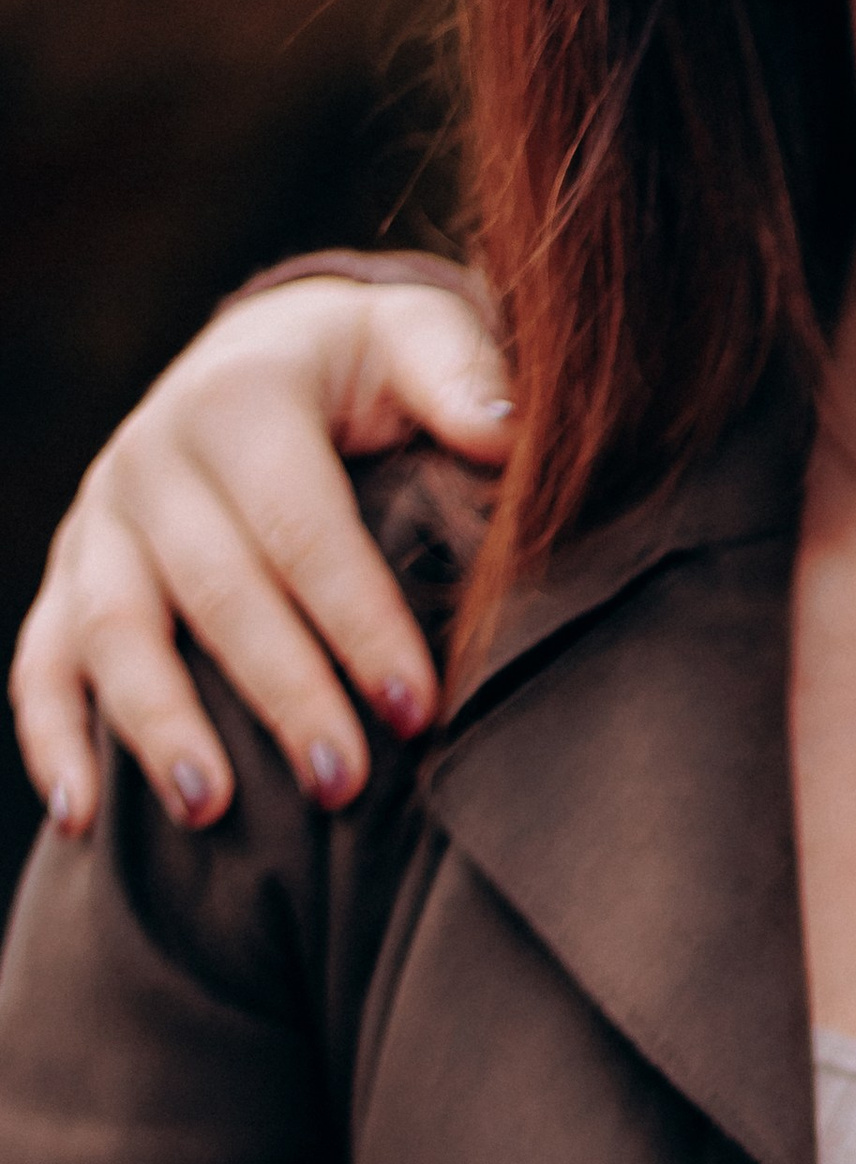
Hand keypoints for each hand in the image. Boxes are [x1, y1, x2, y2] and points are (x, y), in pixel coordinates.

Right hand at [12, 277, 513, 837]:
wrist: (259, 362)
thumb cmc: (360, 377)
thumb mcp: (409, 344)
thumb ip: (455, 375)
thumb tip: (501, 432)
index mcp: (240, 398)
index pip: (303, 526)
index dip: (359, 621)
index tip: (416, 710)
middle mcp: (152, 456)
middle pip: (214, 591)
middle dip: (281, 693)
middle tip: (342, 784)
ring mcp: (102, 522)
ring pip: (115, 631)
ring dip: (159, 726)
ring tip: (210, 811)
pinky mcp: (70, 578)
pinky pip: (42, 661)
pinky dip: (52, 738)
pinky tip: (84, 819)